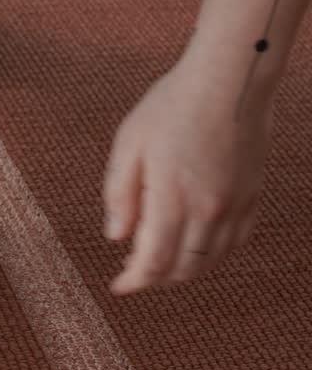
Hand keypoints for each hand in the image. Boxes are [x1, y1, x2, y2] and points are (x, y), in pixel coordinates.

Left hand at [102, 62, 271, 294]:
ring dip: (185, 271)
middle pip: (184, 269)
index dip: (135, 281)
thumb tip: (116, 236)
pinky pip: (236, 242)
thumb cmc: (171, 107)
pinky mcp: (253, 196)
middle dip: (157, 280)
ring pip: (212, 261)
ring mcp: (235, 205)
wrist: (228, 82)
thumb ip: (120, 194)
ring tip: (161, 263)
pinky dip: (214, 255)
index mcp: (172, 198)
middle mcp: (209, 210)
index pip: (153, 261)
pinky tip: (196, 246)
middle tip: (135, 274)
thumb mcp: (128, 144)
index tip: (118, 287)